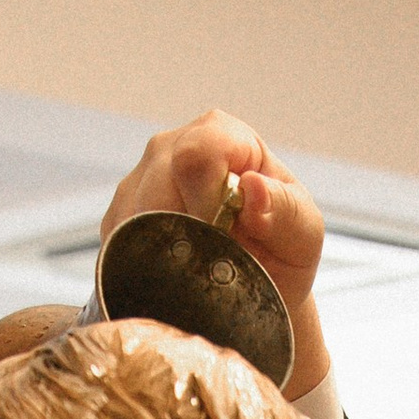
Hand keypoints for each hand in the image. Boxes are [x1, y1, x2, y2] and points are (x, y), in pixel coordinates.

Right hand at [101, 110, 332, 402]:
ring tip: (197, 272)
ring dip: (164, 257)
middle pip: (157, 190)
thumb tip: (253, 189)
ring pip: (131, 221)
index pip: (196, 156)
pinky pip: (116, 246)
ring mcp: (138, 181)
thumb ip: (285, 211)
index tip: (224, 238)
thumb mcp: (302, 235)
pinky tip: (172, 275)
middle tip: (213, 265)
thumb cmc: (283, 252)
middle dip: (185, 237)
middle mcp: (170, 146)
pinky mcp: (117, 219)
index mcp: (220, 133)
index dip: (206, 203)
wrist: (256, 286)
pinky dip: (142, 269)